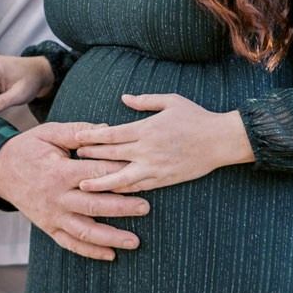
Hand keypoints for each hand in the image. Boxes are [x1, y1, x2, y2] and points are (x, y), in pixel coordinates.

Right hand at [0, 127, 149, 260]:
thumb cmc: (28, 148)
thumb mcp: (49, 132)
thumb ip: (78, 131)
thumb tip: (108, 129)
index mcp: (58, 172)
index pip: (94, 174)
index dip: (117, 174)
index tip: (139, 172)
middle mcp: (56, 197)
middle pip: (93, 205)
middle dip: (121, 208)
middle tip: (146, 207)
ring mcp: (52, 216)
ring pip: (84, 231)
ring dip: (111, 237)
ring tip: (135, 241)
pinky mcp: (48, 227)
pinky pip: (70, 244)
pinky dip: (90, 252)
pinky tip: (111, 255)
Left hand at [72, 94, 254, 191]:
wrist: (220, 141)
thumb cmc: (196, 118)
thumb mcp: (171, 101)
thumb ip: (145, 101)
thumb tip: (123, 98)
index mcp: (146, 129)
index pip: (112, 134)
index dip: (92, 137)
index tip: (76, 139)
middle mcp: (147, 150)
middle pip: (111, 155)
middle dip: (90, 157)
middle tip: (72, 158)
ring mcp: (155, 167)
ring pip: (121, 178)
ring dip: (101, 181)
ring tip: (83, 185)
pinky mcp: (164, 180)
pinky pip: (139, 187)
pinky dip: (123, 191)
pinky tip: (110, 193)